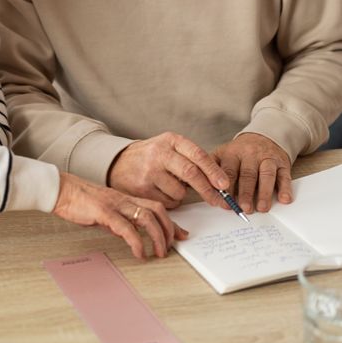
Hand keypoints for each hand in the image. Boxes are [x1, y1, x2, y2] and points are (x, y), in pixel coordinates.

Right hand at [53, 172, 187, 259]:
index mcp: (126, 198)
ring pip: (146, 217)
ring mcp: (115, 204)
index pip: (156, 207)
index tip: (182, 235)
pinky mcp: (104, 212)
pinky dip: (136, 242)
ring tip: (158, 253)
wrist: (61, 190)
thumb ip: (118, 219)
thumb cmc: (80, 200)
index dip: (172, 222)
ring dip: (157, 237)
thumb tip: (127, 233)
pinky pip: (126, 227)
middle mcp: (124, 200)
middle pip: (157, 210)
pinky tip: (139, 252)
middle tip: (170, 247)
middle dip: (169, 230)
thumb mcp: (105, 210)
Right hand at [108, 132, 229, 207]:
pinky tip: (160, 191)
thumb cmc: (151, 157)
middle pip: (191, 173)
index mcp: (171, 140)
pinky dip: (170, 201)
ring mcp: (149, 171)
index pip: (197, 154)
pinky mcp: (142, 188)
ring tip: (170, 186)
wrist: (118, 163)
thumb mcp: (170, 148)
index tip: (225, 184)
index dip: (213, 171)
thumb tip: (219, 182)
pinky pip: (168, 202)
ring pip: (180, 192)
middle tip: (219, 200)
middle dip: (208, 190)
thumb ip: (191, 159)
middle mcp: (159, 153)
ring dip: (182, 195)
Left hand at [213, 133, 291, 213]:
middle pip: (247, 174)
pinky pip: (284, 175)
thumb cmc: (240, 152)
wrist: (263, 135)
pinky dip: (285, 188)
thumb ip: (212, 169)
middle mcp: (250, 154)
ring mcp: (267, 158)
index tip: (226, 203)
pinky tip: (284, 199)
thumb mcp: (223, 154)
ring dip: (265, 193)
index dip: (227, 188)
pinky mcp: (282, 163)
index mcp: (232, 153)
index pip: (228, 171)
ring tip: (262, 208)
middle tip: (244, 208)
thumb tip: (201, 188)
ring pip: (266, 175)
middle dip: (245, 193)